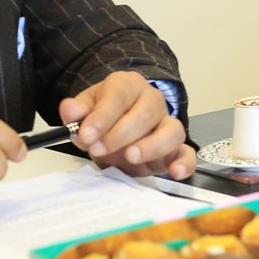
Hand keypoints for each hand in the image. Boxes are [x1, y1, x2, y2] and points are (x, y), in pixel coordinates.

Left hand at [62, 71, 196, 179]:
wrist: (120, 124)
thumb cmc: (105, 116)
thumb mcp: (86, 109)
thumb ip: (76, 111)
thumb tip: (70, 110)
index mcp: (128, 86)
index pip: (119, 95)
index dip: (103, 116)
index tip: (86, 134)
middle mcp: (152, 101)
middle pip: (145, 113)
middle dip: (119, 134)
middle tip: (98, 149)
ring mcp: (167, 124)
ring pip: (171, 131)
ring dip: (150, 146)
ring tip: (130, 157)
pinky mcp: (176, 148)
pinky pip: (187, 153)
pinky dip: (184, 163)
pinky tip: (174, 172)